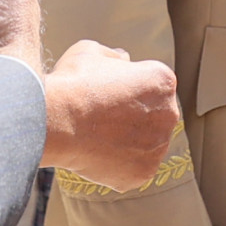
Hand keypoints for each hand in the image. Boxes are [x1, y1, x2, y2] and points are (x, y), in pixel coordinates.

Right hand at [43, 39, 182, 192]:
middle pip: (154, 116)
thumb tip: (124, 60)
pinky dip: (119, 166)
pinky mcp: (144, 173)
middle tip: (103, 119)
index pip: (153, 86)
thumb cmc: (74, 82)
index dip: (129, 89)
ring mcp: (158, 147)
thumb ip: (115, 56)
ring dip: (128, 142)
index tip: (108, 93)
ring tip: (98, 137)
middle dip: (134, 117)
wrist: (56, 122)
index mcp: (163, 81)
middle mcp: (169, 114)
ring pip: (146, 144)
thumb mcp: (93, 52)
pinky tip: (98, 155)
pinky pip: (134, 169)